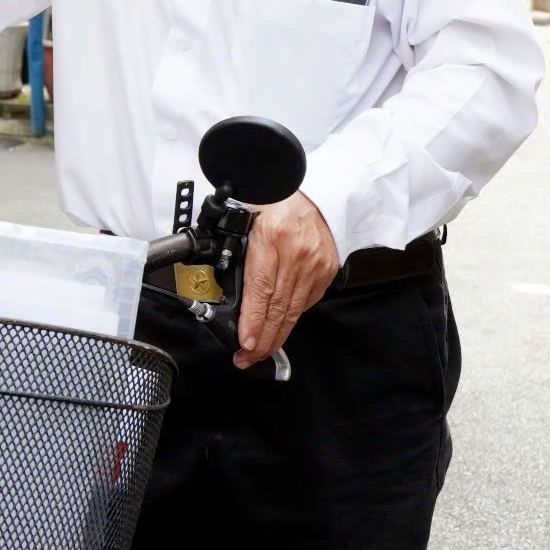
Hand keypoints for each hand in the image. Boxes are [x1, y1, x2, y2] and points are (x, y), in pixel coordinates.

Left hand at [234, 191, 339, 367]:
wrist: (310, 190)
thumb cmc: (272, 202)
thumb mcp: (246, 220)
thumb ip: (238, 253)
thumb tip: (223, 286)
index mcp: (272, 237)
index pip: (261, 289)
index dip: (253, 321)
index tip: (245, 342)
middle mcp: (298, 253)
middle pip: (278, 307)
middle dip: (261, 339)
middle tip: (246, 359)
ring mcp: (316, 264)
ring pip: (293, 310)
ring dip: (276, 336)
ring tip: (259, 353)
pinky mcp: (326, 271)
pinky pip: (306, 302)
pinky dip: (291, 319)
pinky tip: (279, 331)